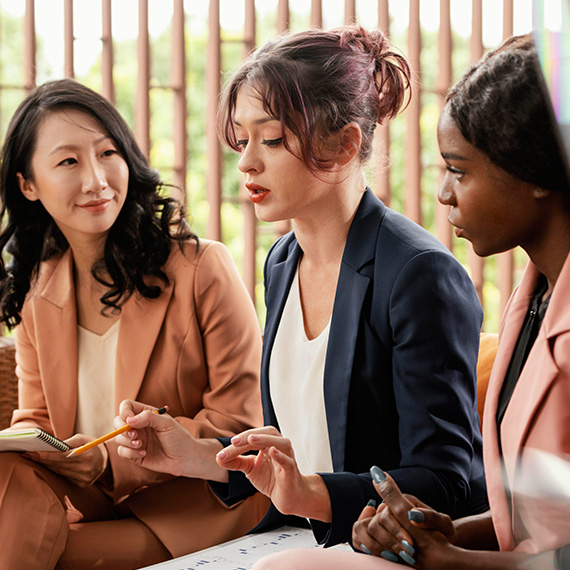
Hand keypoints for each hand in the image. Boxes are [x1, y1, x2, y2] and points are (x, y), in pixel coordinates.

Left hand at [24, 433, 105, 486]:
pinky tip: (50, 466)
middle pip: (58, 465)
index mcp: (87, 455)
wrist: (107, 460)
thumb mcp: (83, 438)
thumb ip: (69, 442)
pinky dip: (56, 471)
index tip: (32, 453)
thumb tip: (51, 446)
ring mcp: (84, 478)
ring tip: (36, 458)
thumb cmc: (92, 446)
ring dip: (47, 465)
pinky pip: (65, 477)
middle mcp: (86, 469)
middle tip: (28, 454)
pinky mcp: (82, 484)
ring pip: (59, 472)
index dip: (46, 455)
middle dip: (43, 459)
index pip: (61, 456)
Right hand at [114, 400, 224, 480]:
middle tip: (134, 435)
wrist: (184, 458)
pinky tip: (144, 453)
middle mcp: (138, 426)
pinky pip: (122, 452)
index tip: (129, 420)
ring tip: (141, 445)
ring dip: (126, 442)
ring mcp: (135, 440)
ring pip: (117, 438)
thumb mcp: (167, 423)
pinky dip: (130, 453)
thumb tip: (129, 420)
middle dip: (122, 429)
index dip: (124, 411)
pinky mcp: (134, 454)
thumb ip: (149, 418)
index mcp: (145, 414)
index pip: (127, 406)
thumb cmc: (178, 437)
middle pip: (117, 422)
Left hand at [216, 426, 331, 520]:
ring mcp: (287, 457)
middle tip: (234, 442)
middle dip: (251, 435)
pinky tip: (272, 451)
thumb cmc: (272, 479)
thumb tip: (218, 458)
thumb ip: (236, 462)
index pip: (253, 437)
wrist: (289, 497)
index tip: (222, 453)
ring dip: (265, 439)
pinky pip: (287, 461)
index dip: (239, 442)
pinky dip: (280, 455)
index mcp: (269, 443)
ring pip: (280, 442)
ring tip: (251, 440)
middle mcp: (279, 446)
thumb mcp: (250, 469)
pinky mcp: (291, 471)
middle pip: (267, 433)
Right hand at [354, 467, 456, 566]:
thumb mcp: (443, 524)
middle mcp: (391, 509)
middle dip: (389, 541)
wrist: (443, 547)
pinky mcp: (380, 533)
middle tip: (408, 553)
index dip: (396, 530)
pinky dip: (367, 546)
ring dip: (378, 546)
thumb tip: (413, 514)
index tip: (411, 544)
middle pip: (375, 522)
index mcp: (405, 501)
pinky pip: (360, 536)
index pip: (387, 512)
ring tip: (396, 556)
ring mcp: (383, 521)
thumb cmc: (444, 534)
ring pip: (364, 529)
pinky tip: (384, 555)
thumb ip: (430, 517)